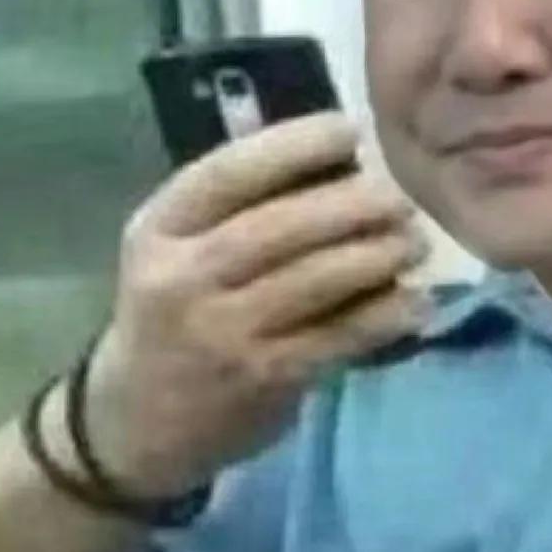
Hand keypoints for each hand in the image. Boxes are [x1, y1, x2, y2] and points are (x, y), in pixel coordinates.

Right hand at [84, 112, 427, 497]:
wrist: (137, 421)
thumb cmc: (175, 310)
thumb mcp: (178, 246)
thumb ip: (240, 198)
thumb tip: (334, 144)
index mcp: (160, 229)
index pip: (225, 174)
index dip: (293, 146)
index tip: (350, 130)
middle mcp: (182, 278)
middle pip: (276, 228)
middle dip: (348, 206)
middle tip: (399, 197)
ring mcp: (221, 333)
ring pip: (310, 282)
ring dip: (374, 257)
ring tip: (414, 242)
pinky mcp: (261, 380)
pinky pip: (333, 339)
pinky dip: (381, 317)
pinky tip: (415, 302)